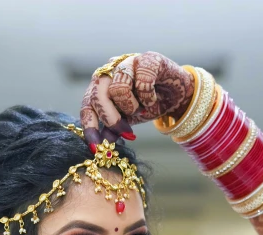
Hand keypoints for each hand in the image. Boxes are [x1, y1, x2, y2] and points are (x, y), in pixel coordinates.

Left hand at [80, 52, 194, 147]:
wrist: (175, 95)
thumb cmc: (147, 105)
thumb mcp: (128, 120)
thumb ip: (113, 129)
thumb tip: (101, 144)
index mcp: (101, 86)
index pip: (87, 105)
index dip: (90, 127)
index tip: (97, 147)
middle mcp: (111, 71)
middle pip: (97, 96)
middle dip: (111, 119)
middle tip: (125, 130)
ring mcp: (128, 62)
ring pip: (118, 88)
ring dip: (131, 107)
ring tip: (141, 109)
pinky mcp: (148, 59)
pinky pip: (142, 82)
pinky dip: (148, 97)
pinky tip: (152, 100)